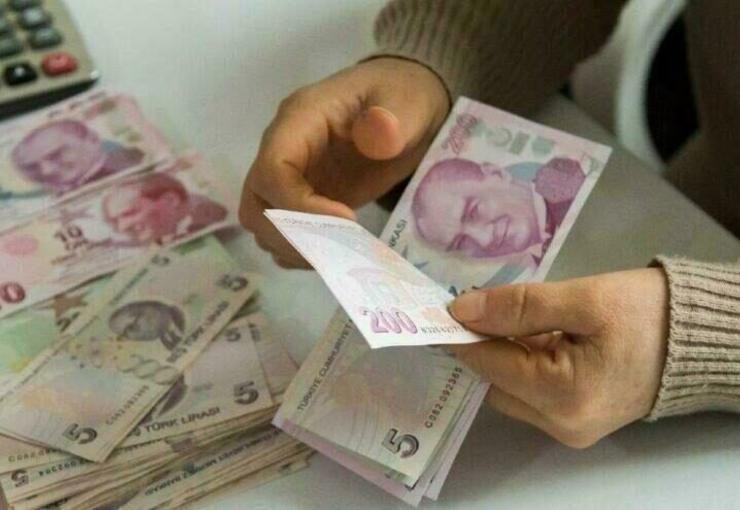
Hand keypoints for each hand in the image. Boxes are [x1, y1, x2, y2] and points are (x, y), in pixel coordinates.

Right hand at [240, 57, 449, 267]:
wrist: (407, 105)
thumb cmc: (404, 97)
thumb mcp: (407, 102)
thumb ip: (392, 119)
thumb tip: (376, 134)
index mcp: (300, 119)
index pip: (272, 169)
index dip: (298, 205)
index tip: (347, 218)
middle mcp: (283, 148)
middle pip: (256, 201)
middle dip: (289, 234)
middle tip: (336, 247)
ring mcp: (290, 175)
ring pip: (261, 221)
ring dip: (293, 246)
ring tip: (339, 252)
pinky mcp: (303, 198)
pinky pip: (280, 231)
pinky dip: (300, 250)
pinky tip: (335, 253)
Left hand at [448, 268, 668, 447]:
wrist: (701, 337)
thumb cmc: (648, 314)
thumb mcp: (584, 299)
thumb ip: (519, 306)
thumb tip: (462, 311)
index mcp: (562, 397)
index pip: (489, 364)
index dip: (461, 334)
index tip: (438, 307)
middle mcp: (561, 423)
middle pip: (496, 380)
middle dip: (483, 343)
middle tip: (476, 303)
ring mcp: (570, 426)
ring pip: (511, 387)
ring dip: (504, 351)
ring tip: (506, 313)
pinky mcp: (577, 417)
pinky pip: (533, 390)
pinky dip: (525, 361)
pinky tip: (529, 331)